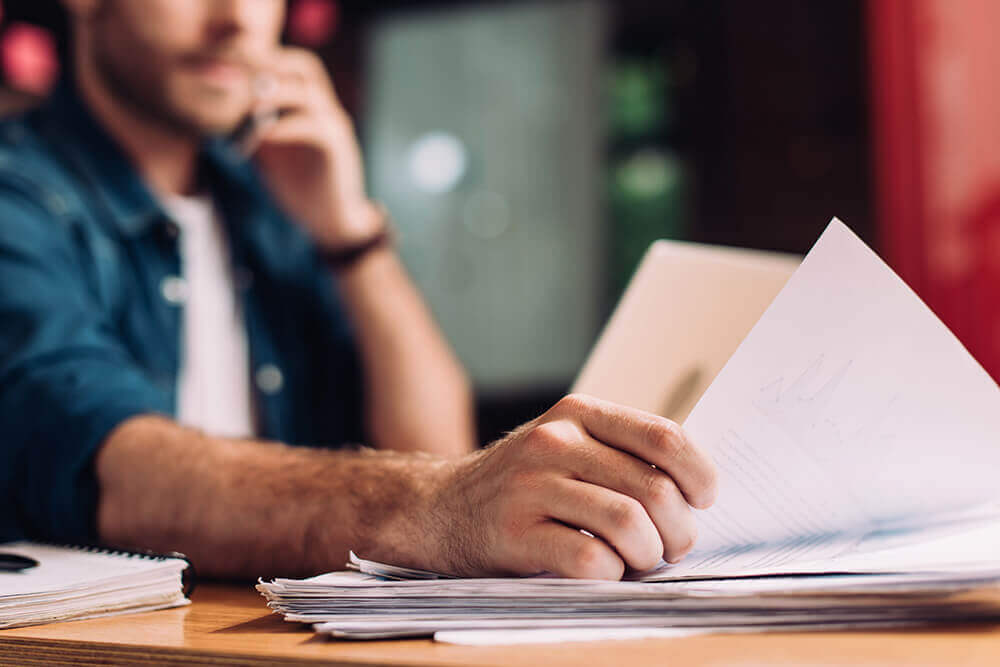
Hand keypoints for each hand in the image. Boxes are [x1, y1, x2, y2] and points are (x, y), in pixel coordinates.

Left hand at [246, 47, 380, 248]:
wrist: (329, 220)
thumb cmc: (299, 185)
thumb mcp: (268, 150)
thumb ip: (251, 127)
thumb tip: (218, 112)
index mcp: (310, 105)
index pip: (290, 64)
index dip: (262, 58)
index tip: (228, 64)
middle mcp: (326, 108)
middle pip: (304, 65)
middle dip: (271, 65)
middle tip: (238, 76)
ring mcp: (334, 125)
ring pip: (309, 91)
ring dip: (276, 92)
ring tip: (249, 104)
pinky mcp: (338, 148)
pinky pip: (313, 126)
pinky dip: (285, 127)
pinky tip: (262, 135)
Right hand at [420, 394, 717, 579]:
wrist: (441, 508)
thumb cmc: (522, 483)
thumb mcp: (566, 445)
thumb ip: (620, 452)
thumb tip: (695, 486)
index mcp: (577, 414)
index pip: (663, 436)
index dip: (699, 474)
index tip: (703, 500)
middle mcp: (553, 442)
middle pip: (654, 487)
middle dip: (680, 529)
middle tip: (675, 546)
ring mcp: (531, 487)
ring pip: (628, 523)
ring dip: (649, 554)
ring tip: (641, 560)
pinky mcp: (516, 534)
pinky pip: (591, 560)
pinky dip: (613, 574)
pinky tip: (604, 570)